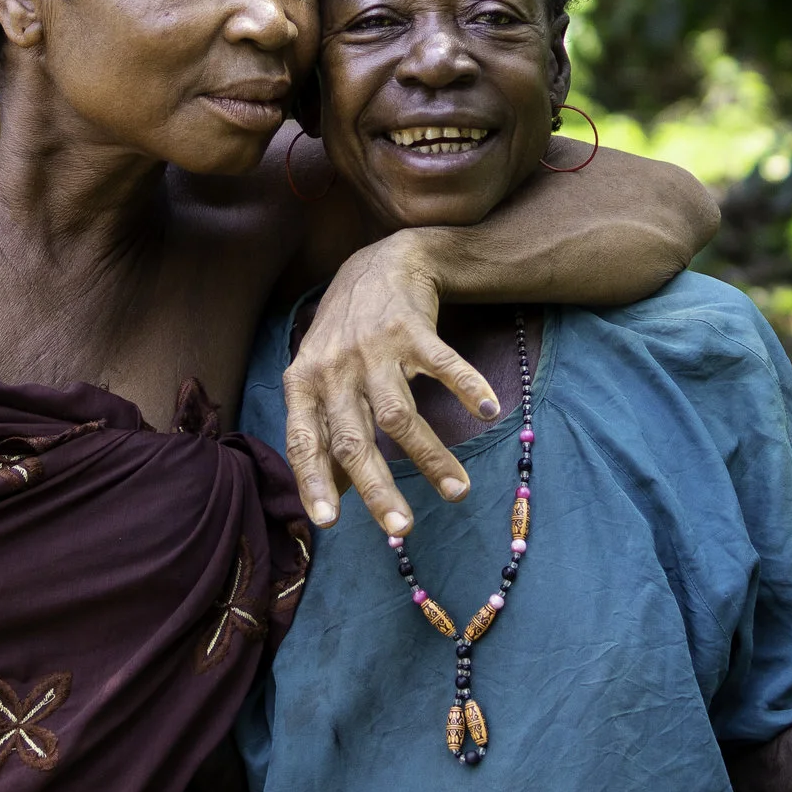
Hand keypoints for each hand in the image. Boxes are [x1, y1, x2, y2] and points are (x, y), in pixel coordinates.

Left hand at [280, 234, 501, 534]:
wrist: (381, 262)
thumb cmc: (346, 334)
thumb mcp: (320, 378)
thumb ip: (321, 432)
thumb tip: (330, 499)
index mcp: (303, 383)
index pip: (304, 441)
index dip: (314, 482)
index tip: (328, 524)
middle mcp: (334, 367)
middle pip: (354, 439)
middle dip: (379, 488)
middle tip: (403, 529)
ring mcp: (372, 347)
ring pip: (400, 414)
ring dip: (432, 457)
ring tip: (458, 491)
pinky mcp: (411, 328)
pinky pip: (441, 364)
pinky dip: (466, 386)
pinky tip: (487, 412)